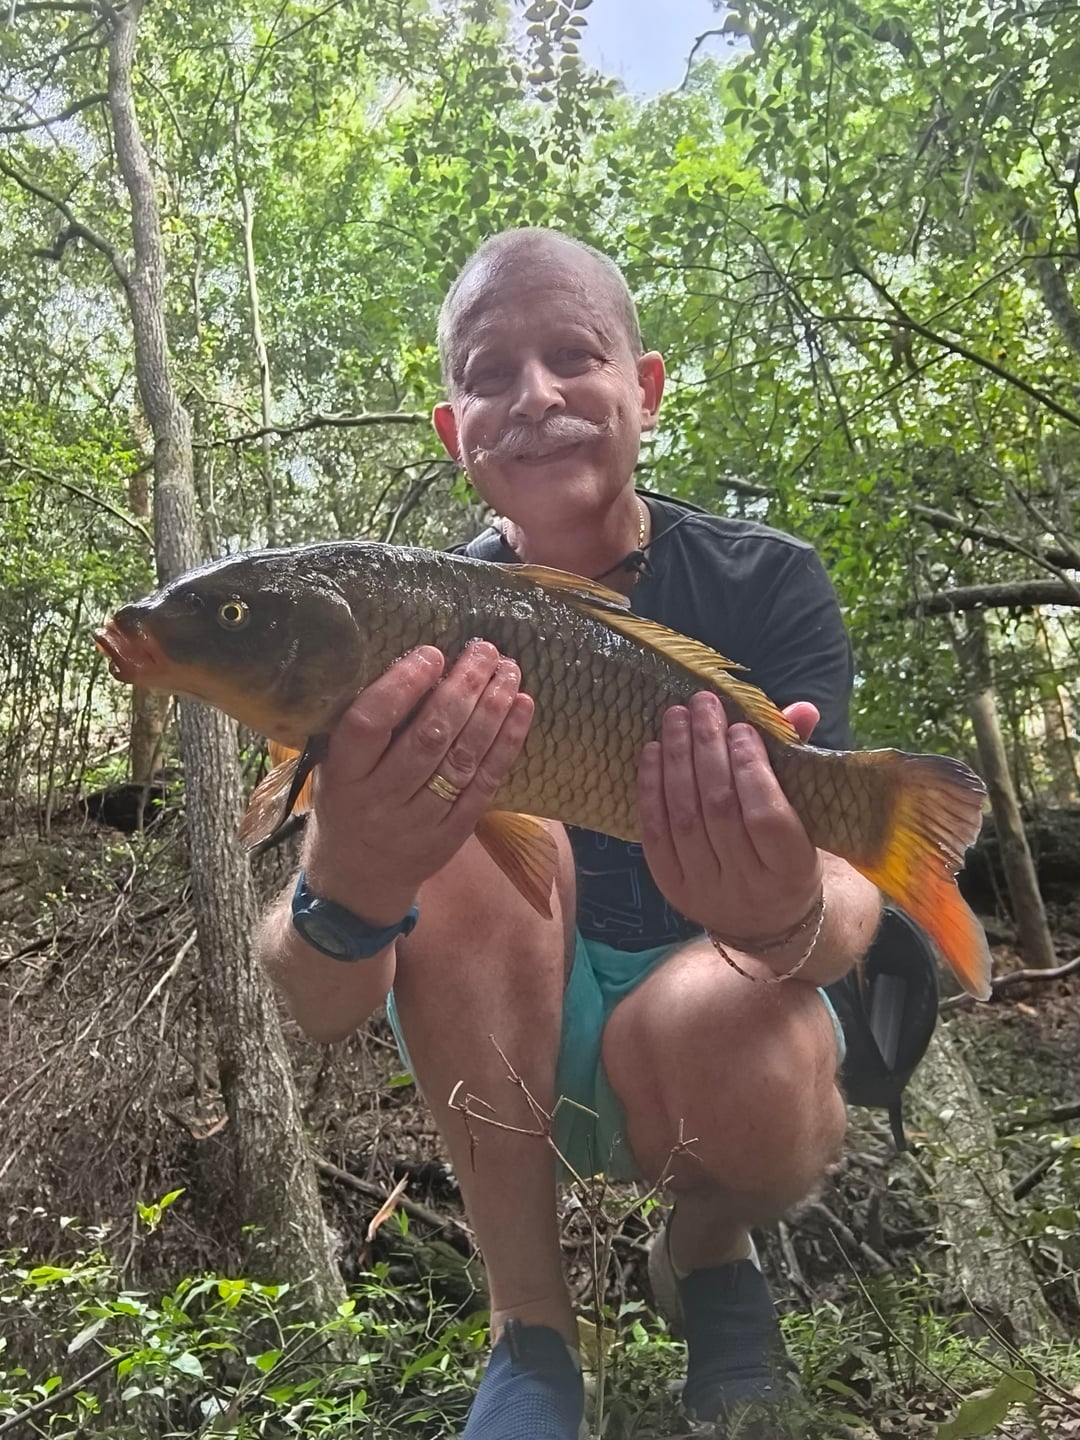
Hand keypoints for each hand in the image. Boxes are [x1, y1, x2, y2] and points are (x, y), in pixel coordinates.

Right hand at [302, 641, 533, 923]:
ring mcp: (418, 822)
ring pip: (462, 759)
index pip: (369, 724)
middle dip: (462, 688)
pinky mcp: (452, 835)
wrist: (357, 878)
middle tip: (484, 651)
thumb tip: (418, 665)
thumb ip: (366, 728)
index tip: (432, 653)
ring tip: (508, 671)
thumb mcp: (335, 767)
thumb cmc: (347, 802)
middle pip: (428, 738)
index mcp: (343, 776)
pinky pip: (485, 784)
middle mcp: (379, 800)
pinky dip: (507, 743)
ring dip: (491, 710)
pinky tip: (522, 708)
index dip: (402, 686)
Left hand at [638, 691, 821, 943]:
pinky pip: (655, 833)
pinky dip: (651, 788)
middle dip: (707, 749)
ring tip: (676, 717)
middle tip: (702, 705)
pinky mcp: (672, 888)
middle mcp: (747, 886)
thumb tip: (801, 708)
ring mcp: (705, 890)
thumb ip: (798, 762)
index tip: (740, 727)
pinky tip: (653, 752)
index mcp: (791, 870)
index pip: (766, 816)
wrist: (767, 922)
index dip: (750, 768)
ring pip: (684, 817)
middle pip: (719, 809)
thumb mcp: (806, 816)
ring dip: (677, 760)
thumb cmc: (789, 854)